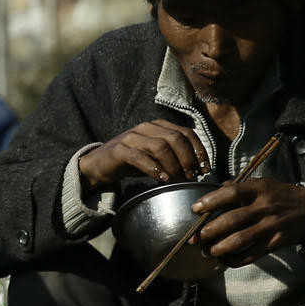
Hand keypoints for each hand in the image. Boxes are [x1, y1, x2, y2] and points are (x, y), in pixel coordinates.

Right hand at [78, 119, 211, 188]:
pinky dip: (154, 169)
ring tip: (179, 179)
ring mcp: (131, 137)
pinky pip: (140, 157)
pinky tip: (163, 179)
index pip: (186, 132)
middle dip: (188, 159)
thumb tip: (197, 170)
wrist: (99, 164)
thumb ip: (172, 156)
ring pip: (160, 146)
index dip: (199, 150)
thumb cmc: (131, 161)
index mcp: (157, 126)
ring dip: (174, 165)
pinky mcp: (119, 150)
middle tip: (192, 176)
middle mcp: (145, 127)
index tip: (205, 168)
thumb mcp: (154, 156)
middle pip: (176, 138)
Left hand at [192, 178, 304, 265]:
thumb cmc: (279, 195)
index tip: (195, 209)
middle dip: (209, 231)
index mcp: (259, 189)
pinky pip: (252, 255)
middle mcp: (265, 207)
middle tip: (196, 238)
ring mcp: (271, 226)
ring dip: (220, 248)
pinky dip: (236, 260)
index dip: (211, 201)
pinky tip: (224, 261)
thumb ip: (238, 186)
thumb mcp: (262, 184)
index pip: (231, 193)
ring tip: (208, 252)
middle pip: (232, 220)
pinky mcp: (276, 242)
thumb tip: (213, 191)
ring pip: (240, 240)